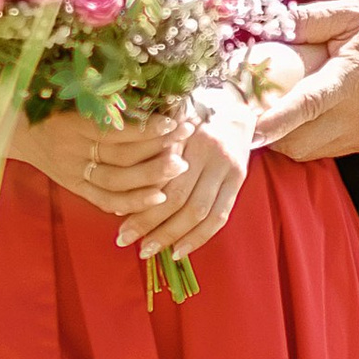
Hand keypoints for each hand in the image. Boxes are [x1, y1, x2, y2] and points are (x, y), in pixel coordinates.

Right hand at [4, 103, 189, 213]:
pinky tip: (158, 197)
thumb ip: (103, 97)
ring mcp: (72, 171)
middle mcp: (71, 150)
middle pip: (121, 156)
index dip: (147, 127)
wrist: (13, 128)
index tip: (175, 119)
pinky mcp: (74, 186)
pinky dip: (132, 201)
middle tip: (186, 142)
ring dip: (151, 177)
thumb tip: (150, 93)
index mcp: (72, 123)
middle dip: (157, 150)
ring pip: (117, 181)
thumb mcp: (70, 93)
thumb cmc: (49, 103)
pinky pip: (105, 200)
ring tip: (180, 167)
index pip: (116, 130)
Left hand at [98, 85, 256, 263]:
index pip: (162, 182)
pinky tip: (180, 251)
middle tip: (127, 242)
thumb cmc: (190, 116)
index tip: (120, 225)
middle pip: (179, 200)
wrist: (234, 107)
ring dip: (173, 236)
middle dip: (152, 225)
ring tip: (150, 251)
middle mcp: (211, 154)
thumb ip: (151, 153)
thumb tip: (122, 196)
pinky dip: (199, 237)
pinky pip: (220, 217)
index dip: (141, 208)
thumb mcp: (168, 126)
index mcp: (188, 138)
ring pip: (201, 213)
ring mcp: (228, 169)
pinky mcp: (238, 181)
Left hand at [252, 0, 358, 159]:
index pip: (304, 107)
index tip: (244, 126)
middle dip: (268, 132)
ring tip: (276, 110)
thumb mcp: (352, 11)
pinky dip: (309, 140)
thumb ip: (306, 19)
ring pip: (309, 153)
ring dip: (286, 138)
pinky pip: (328, 150)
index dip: (271, 121)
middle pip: (297, 143)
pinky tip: (306, 115)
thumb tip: (264, 22)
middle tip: (251, 108)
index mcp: (353, 78)